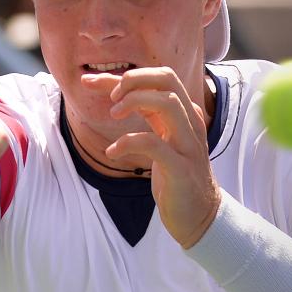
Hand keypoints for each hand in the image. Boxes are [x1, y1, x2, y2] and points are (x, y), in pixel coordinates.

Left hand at [83, 67, 219, 248]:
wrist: (200, 216)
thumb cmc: (173, 172)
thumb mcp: (157, 134)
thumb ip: (138, 109)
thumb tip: (100, 83)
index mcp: (184, 113)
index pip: (159, 77)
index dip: (125, 75)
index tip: (91, 82)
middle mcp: (190, 122)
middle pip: (168, 79)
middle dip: (134, 80)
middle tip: (113, 99)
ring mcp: (188, 144)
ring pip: (168, 103)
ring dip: (135, 102)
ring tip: (113, 115)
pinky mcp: (181, 168)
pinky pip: (154, 144)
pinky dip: (128, 142)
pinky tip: (112, 152)